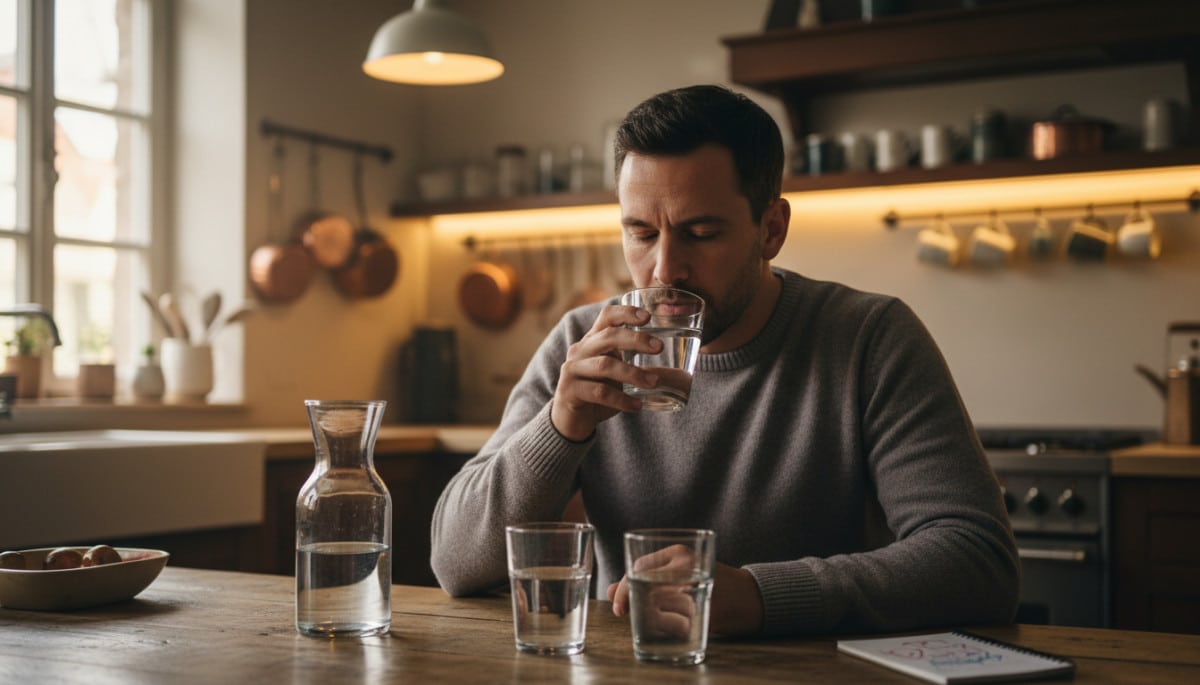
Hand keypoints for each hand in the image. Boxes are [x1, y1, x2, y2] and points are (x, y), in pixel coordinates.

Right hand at [550, 304, 663, 440]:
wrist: (571, 421)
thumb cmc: (599, 393)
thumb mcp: (616, 375)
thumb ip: (636, 367)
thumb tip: (679, 372)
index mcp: (592, 341)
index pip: (606, 317)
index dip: (625, 312)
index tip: (647, 317)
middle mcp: (580, 351)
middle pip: (607, 337)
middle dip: (636, 340)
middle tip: (659, 348)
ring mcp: (572, 370)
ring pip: (605, 366)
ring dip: (633, 374)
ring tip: (654, 383)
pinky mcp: (569, 391)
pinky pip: (599, 392)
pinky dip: (621, 400)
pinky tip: (637, 406)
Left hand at [608, 551, 764, 637]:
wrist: (751, 596)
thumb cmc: (710, 582)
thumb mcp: (679, 573)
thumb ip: (647, 578)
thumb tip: (608, 591)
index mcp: (680, 552)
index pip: (639, 567)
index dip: (622, 586)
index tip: (616, 604)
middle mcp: (687, 565)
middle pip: (644, 582)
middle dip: (629, 600)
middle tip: (621, 612)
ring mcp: (697, 585)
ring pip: (656, 602)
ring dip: (645, 615)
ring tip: (646, 619)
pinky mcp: (706, 607)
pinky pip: (675, 621)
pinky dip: (665, 626)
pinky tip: (666, 627)